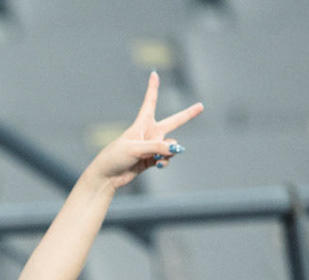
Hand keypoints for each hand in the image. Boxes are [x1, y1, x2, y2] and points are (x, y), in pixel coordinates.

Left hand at [87, 72, 201, 191]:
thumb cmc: (115, 157)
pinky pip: (167, 158)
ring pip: (171, 146)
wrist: (107, 177)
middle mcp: (149, 133)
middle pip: (173, 122)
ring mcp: (152, 147)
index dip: (153, 88)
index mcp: (142, 124)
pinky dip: (166, 161)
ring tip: (157, 158)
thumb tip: (175, 149)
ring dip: (168, 152)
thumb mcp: (135, 149)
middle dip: (187, 115)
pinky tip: (159, 165)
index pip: (150, 102)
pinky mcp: (152, 160)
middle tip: (201, 106)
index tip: (154, 74)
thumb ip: (156, 147)